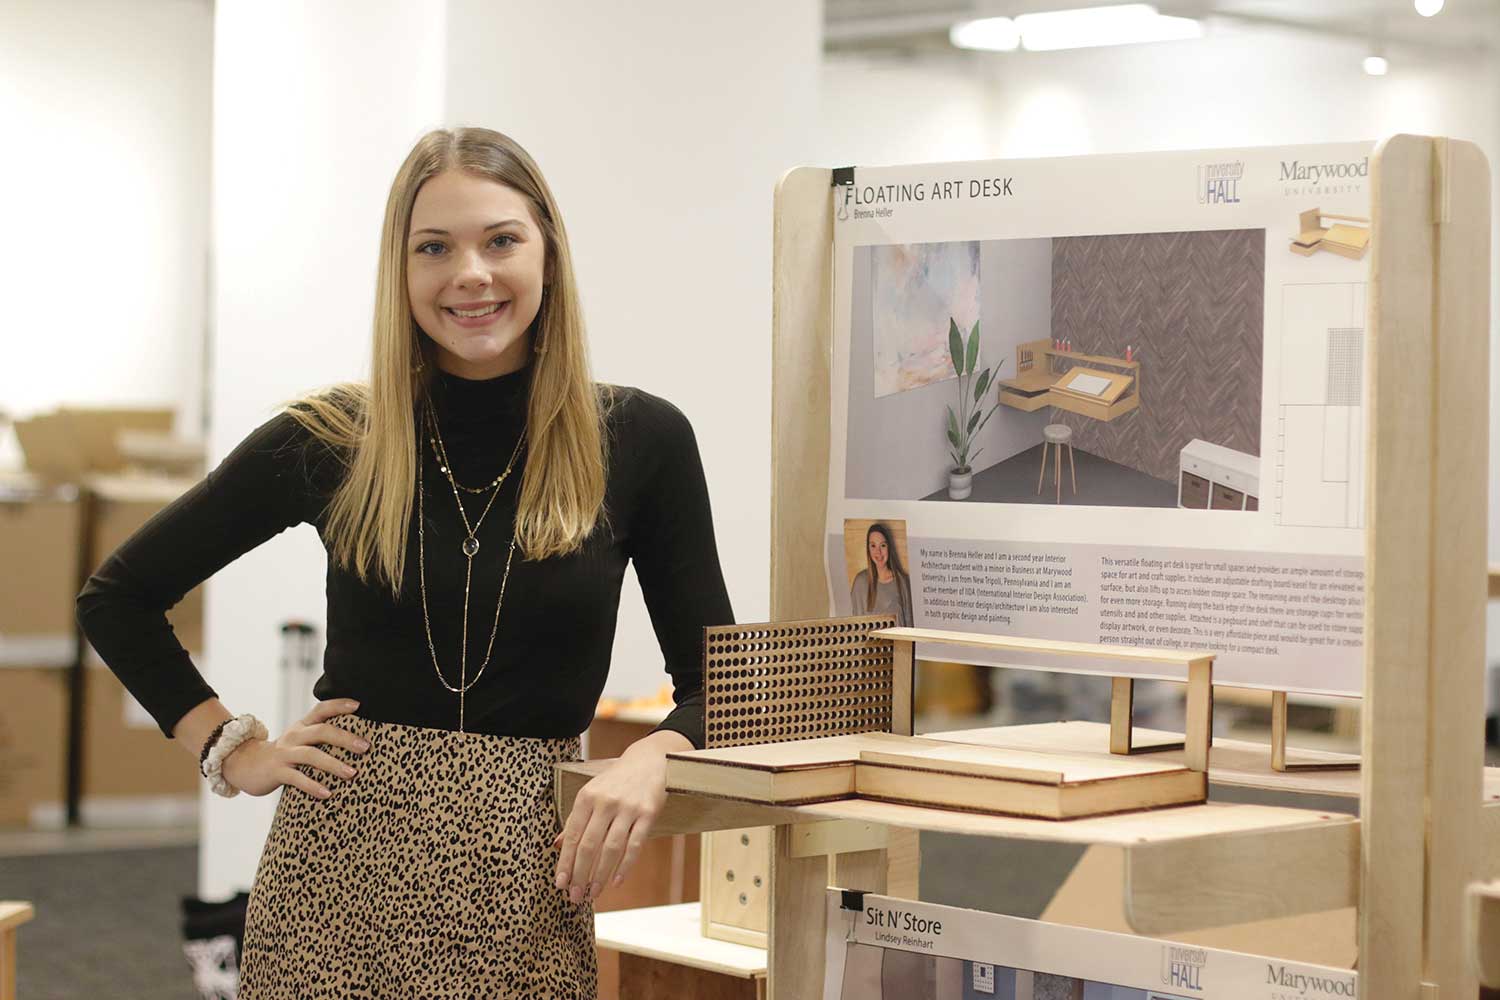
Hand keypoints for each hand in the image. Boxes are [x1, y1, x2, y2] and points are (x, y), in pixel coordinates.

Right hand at [219, 698, 369, 798]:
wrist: (243, 764)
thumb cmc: (283, 754)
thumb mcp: (299, 739)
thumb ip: (320, 736)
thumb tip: (357, 741)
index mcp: (302, 726)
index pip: (322, 709)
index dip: (339, 705)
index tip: (359, 705)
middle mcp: (294, 736)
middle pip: (322, 731)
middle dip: (345, 738)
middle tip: (366, 747)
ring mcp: (284, 753)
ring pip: (311, 755)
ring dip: (333, 764)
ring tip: (352, 774)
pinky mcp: (276, 771)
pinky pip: (296, 778)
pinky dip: (313, 785)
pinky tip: (327, 794)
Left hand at [553, 731, 687, 903]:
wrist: (650, 760)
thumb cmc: (616, 781)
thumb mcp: (591, 793)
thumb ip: (575, 819)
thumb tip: (557, 846)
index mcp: (586, 796)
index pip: (572, 835)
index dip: (565, 862)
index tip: (560, 884)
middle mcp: (605, 802)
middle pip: (589, 845)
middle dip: (580, 875)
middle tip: (575, 896)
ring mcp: (628, 808)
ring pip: (611, 849)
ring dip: (601, 875)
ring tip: (594, 893)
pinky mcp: (648, 813)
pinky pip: (635, 845)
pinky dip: (625, 866)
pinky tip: (616, 881)